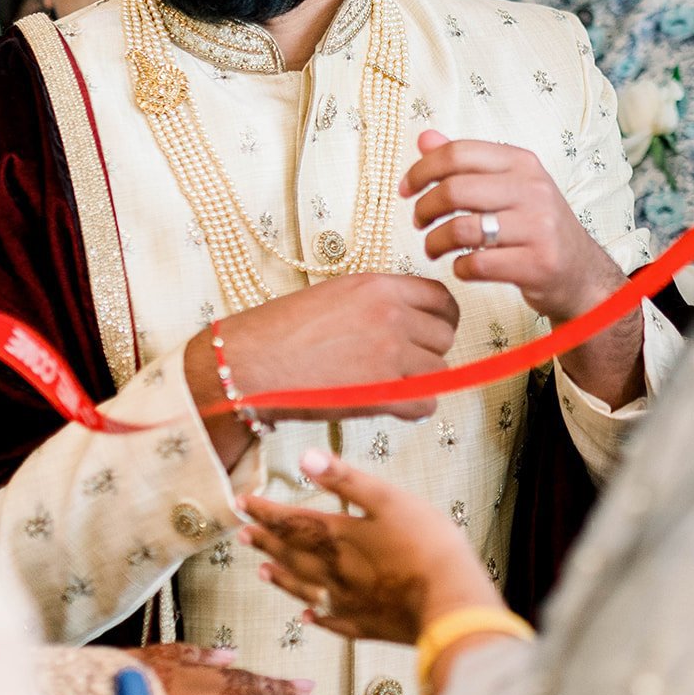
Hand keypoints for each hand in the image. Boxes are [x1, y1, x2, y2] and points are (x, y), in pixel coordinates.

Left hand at [128, 643, 316, 694]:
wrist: (57, 694)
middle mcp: (178, 678)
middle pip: (235, 681)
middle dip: (273, 687)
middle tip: (307, 690)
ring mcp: (161, 665)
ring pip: (215, 667)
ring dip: (248, 673)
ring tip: (277, 680)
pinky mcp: (142, 658)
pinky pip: (184, 652)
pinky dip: (208, 655)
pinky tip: (224, 655)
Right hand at [185, 274, 459, 449]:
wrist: (248, 363)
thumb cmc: (279, 332)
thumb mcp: (333, 297)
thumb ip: (374, 304)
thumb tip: (405, 321)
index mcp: (378, 286)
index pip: (441, 298)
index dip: (439, 318)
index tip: (428, 333)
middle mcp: (391, 314)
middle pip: (445, 335)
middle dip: (428, 352)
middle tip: (403, 365)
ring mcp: (390, 352)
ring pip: (439, 370)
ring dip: (419, 381)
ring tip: (388, 386)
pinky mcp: (383, 391)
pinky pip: (426, 403)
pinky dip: (412, 409)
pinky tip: (388, 405)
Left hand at [237, 449, 500, 644]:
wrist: (451, 602)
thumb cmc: (426, 545)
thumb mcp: (388, 499)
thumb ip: (345, 479)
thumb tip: (304, 457)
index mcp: (339, 536)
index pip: (292, 521)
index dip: (265, 511)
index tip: (240, 503)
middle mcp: (335, 570)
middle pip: (292, 554)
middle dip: (265, 541)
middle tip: (240, 535)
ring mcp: (349, 602)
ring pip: (305, 587)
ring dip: (281, 576)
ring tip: (261, 570)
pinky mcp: (367, 625)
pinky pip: (333, 622)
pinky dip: (317, 616)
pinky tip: (310, 616)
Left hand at [401, 131, 645, 405]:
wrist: (580, 271)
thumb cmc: (535, 225)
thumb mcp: (508, 184)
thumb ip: (466, 162)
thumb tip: (425, 138)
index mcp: (522, 163)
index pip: (458, 153)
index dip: (421, 170)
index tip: (406, 189)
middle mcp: (532, 190)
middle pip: (454, 190)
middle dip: (424, 208)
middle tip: (418, 222)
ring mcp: (538, 227)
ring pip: (462, 229)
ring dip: (435, 243)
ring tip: (433, 249)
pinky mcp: (537, 264)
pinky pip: (477, 264)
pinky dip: (459, 268)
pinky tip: (462, 266)